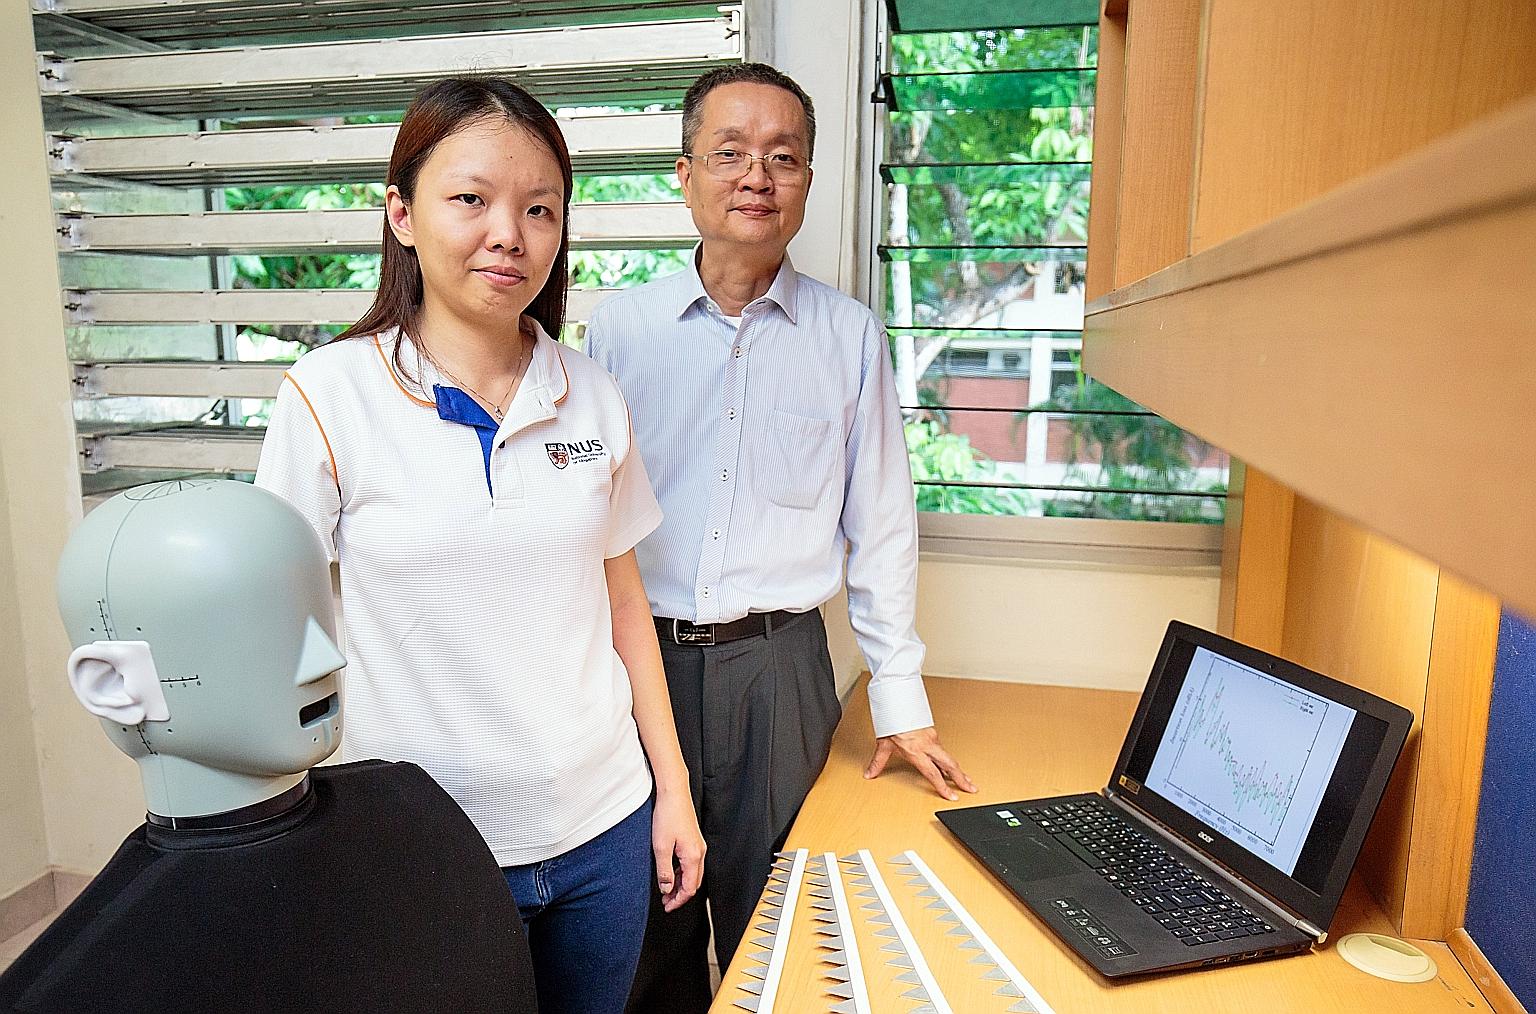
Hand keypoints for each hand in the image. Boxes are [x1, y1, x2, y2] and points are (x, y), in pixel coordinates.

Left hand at [651, 789, 705, 911]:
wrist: (673, 793)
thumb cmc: (668, 815)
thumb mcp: (661, 846)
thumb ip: (664, 871)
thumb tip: (666, 888)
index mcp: (694, 856)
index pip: (689, 888)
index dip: (678, 900)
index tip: (667, 906)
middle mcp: (700, 852)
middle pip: (693, 883)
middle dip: (680, 895)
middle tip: (666, 901)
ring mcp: (698, 846)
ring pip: (692, 873)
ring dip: (680, 884)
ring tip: (665, 889)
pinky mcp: (693, 841)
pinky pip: (690, 863)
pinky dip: (681, 873)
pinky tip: (670, 872)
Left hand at [864, 726, 976, 800]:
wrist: (896, 703)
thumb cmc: (892, 721)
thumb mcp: (883, 744)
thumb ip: (877, 762)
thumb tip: (870, 773)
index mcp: (916, 751)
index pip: (933, 773)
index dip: (943, 787)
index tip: (951, 796)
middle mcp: (927, 745)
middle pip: (950, 765)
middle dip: (962, 778)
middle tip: (971, 788)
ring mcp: (932, 738)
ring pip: (949, 757)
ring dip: (958, 770)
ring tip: (966, 779)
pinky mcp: (932, 733)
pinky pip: (943, 750)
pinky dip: (949, 760)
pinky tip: (950, 765)